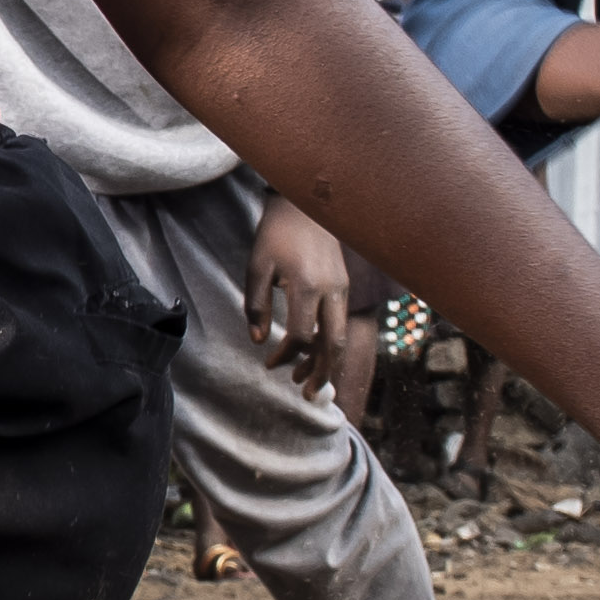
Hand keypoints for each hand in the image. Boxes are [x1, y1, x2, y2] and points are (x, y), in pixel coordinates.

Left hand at [242, 201, 356, 406]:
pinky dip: (331, 344)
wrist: (303, 205)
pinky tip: (317, 355)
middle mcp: (331, 291)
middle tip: (305, 394)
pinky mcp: (344, 286)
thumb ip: (256, 306)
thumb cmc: (275, 234)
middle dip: (320, 373)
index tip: (270, 363)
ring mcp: (342, 288)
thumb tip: (258, 340)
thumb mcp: (257, 267)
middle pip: (333, 344)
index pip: (301, 335)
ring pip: (341, 336)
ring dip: (327, 362)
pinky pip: (341, 323)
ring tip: (310, 382)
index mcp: (307, 286)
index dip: (285, 355)